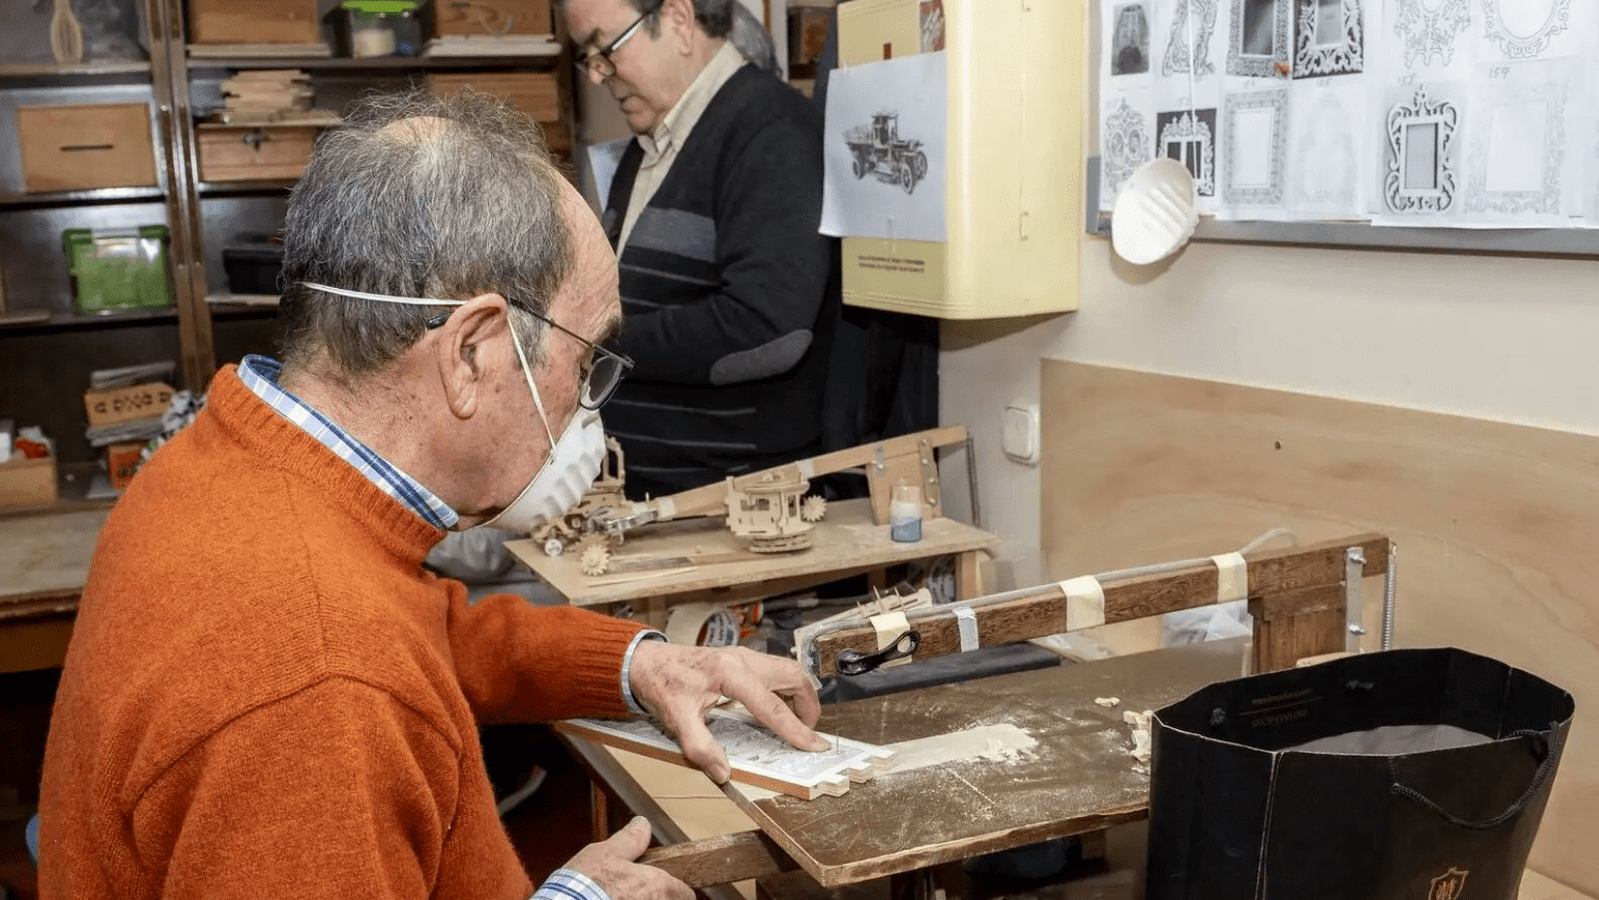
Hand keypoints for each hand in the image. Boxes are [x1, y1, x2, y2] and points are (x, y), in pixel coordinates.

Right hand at [564, 816, 692, 899]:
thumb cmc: (585, 885)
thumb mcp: (606, 853)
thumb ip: (631, 840)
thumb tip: (642, 824)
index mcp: (657, 885)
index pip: (684, 893)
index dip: (677, 890)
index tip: (667, 889)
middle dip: (659, 899)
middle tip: (638, 893)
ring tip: (621, 899)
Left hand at [629, 641, 829, 782]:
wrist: (647, 661)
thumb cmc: (662, 684)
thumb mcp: (677, 720)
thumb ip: (700, 748)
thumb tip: (722, 773)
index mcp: (731, 673)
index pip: (772, 706)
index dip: (796, 728)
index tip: (814, 745)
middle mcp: (743, 660)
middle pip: (793, 678)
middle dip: (808, 706)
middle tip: (807, 733)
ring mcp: (744, 656)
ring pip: (788, 671)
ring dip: (800, 695)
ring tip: (797, 722)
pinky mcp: (742, 658)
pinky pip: (776, 670)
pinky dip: (787, 689)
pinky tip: (778, 706)